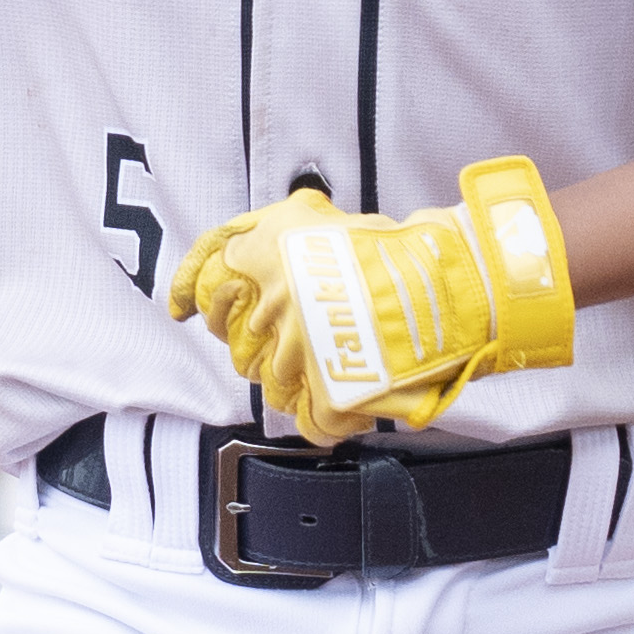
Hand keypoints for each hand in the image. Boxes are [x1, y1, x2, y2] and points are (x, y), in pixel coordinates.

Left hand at [162, 160, 575, 446]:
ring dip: (292, 373)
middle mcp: (272, 298)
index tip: (181, 306)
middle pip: (234, 336)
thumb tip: (237, 257)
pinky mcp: (324, 391)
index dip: (190, 292)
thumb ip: (270, 237)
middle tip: (289, 329)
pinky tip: (338, 398)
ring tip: (329, 357)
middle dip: (256, 336)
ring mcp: (295, 349)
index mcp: (267, 251)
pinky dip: (318, 413)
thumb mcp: (318, 219)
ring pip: (267, 379)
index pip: (205, 277)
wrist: (451, 287)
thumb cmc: (398, 252)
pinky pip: (302, 415)